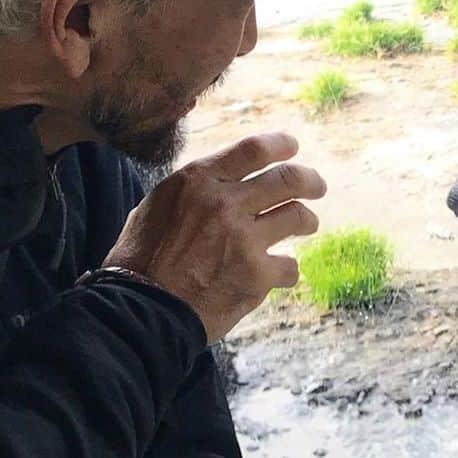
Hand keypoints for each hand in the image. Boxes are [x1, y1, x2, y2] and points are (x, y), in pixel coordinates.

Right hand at [105, 133, 325, 341]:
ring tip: (307, 225)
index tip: (293, 147)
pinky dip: (286, 271)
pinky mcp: (256, 275)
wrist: (139, 312)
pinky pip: (289, 266)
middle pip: (287, 179)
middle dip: (310, 180)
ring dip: (307, 220)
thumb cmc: (140, 262)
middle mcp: (224, 203)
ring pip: (298, 216)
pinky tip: (279, 275)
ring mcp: (244, 239)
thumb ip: (194, 192)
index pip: (253, 149)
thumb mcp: (156, 207)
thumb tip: (222, 181)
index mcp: (197, 182)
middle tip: (318, 186)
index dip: (280, 145)